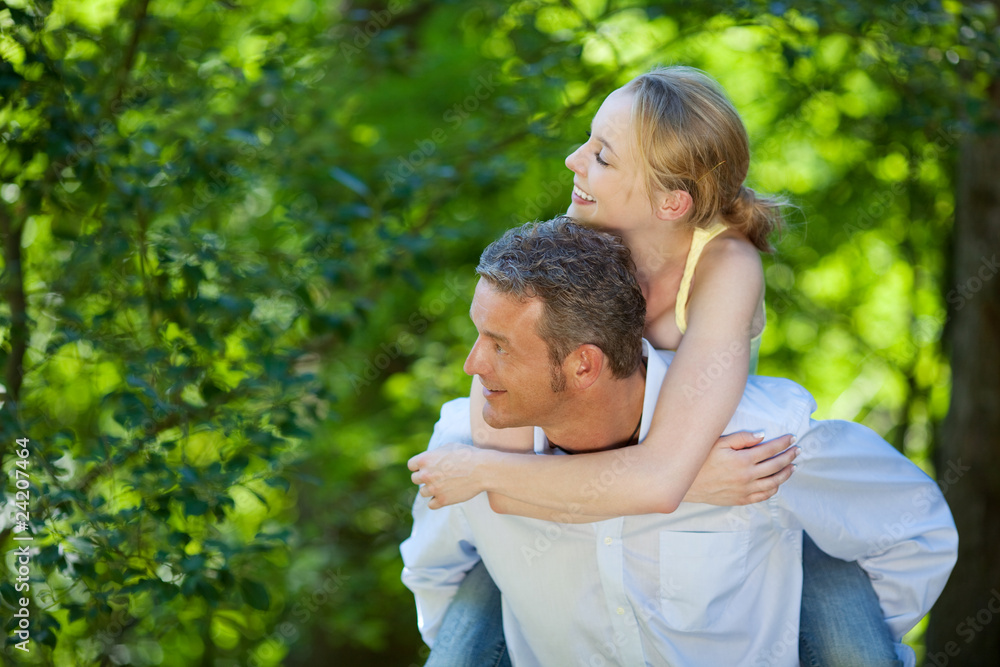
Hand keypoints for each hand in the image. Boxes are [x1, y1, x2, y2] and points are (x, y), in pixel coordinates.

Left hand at [407, 443, 493, 508]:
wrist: (482, 469)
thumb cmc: (467, 455)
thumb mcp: (448, 447)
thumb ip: (434, 454)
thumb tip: (429, 459)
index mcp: (425, 459)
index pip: (411, 465)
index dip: (419, 466)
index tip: (427, 467)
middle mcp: (426, 474)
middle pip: (415, 479)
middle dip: (425, 477)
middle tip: (437, 476)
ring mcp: (433, 488)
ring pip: (423, 492)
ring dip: (430, 489)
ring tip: (443, 485)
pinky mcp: (442, 500)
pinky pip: (431, 504)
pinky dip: (437, 501)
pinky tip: (445, 494)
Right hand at [683, 432, 797, 505]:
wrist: (687, 484)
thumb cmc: (701, 460)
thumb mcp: (718, 443)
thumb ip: (741, 438)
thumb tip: (762, 436)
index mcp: (743, 460)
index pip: (770, 449)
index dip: (783, 443)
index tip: (792, 438)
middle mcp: (747, 476)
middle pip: (776, 465)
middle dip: (789, 456)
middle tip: (797, 450)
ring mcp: (746, 490)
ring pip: (774, 482)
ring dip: (786, 473)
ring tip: (793, 466)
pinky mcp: (742, 499)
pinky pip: (764, 495)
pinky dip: (774, 488)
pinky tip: (777, 482)